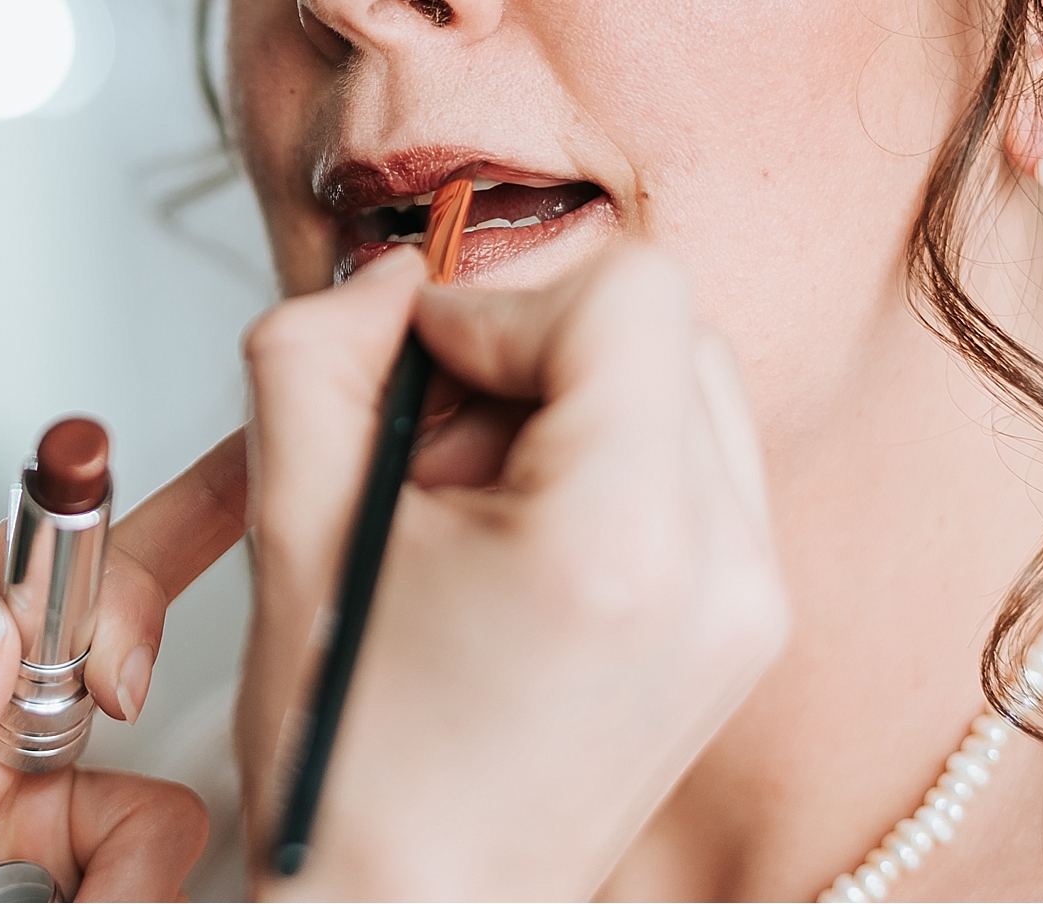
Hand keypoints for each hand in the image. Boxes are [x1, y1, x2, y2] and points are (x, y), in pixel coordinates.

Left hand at [0, 429, 249, 900]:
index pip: (14, 587)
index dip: (97, 520)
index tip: (186, 464)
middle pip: (101, 650)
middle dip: (150, 629)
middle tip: (209, 572)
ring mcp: (34, 825)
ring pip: (150, 798)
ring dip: (133, 865)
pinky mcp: (82, 881)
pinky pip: (155, 861)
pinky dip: (137, 893)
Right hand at [238, 244, 787, 899]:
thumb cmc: (357, 764)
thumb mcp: (291, 522)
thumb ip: (319, 351)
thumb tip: (390, 277)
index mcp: (622, 542)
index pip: (628, 291)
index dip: (498, 302)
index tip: (424, 369)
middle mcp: (723, 568)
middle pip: (662, 322)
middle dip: (531, 352)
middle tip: (438, 449)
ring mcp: (752, 600)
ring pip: (680, 379)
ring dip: (567, 399)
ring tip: (476, 502)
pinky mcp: (748, 620)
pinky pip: (692, 457)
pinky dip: (602, 457)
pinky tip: (521, 539)